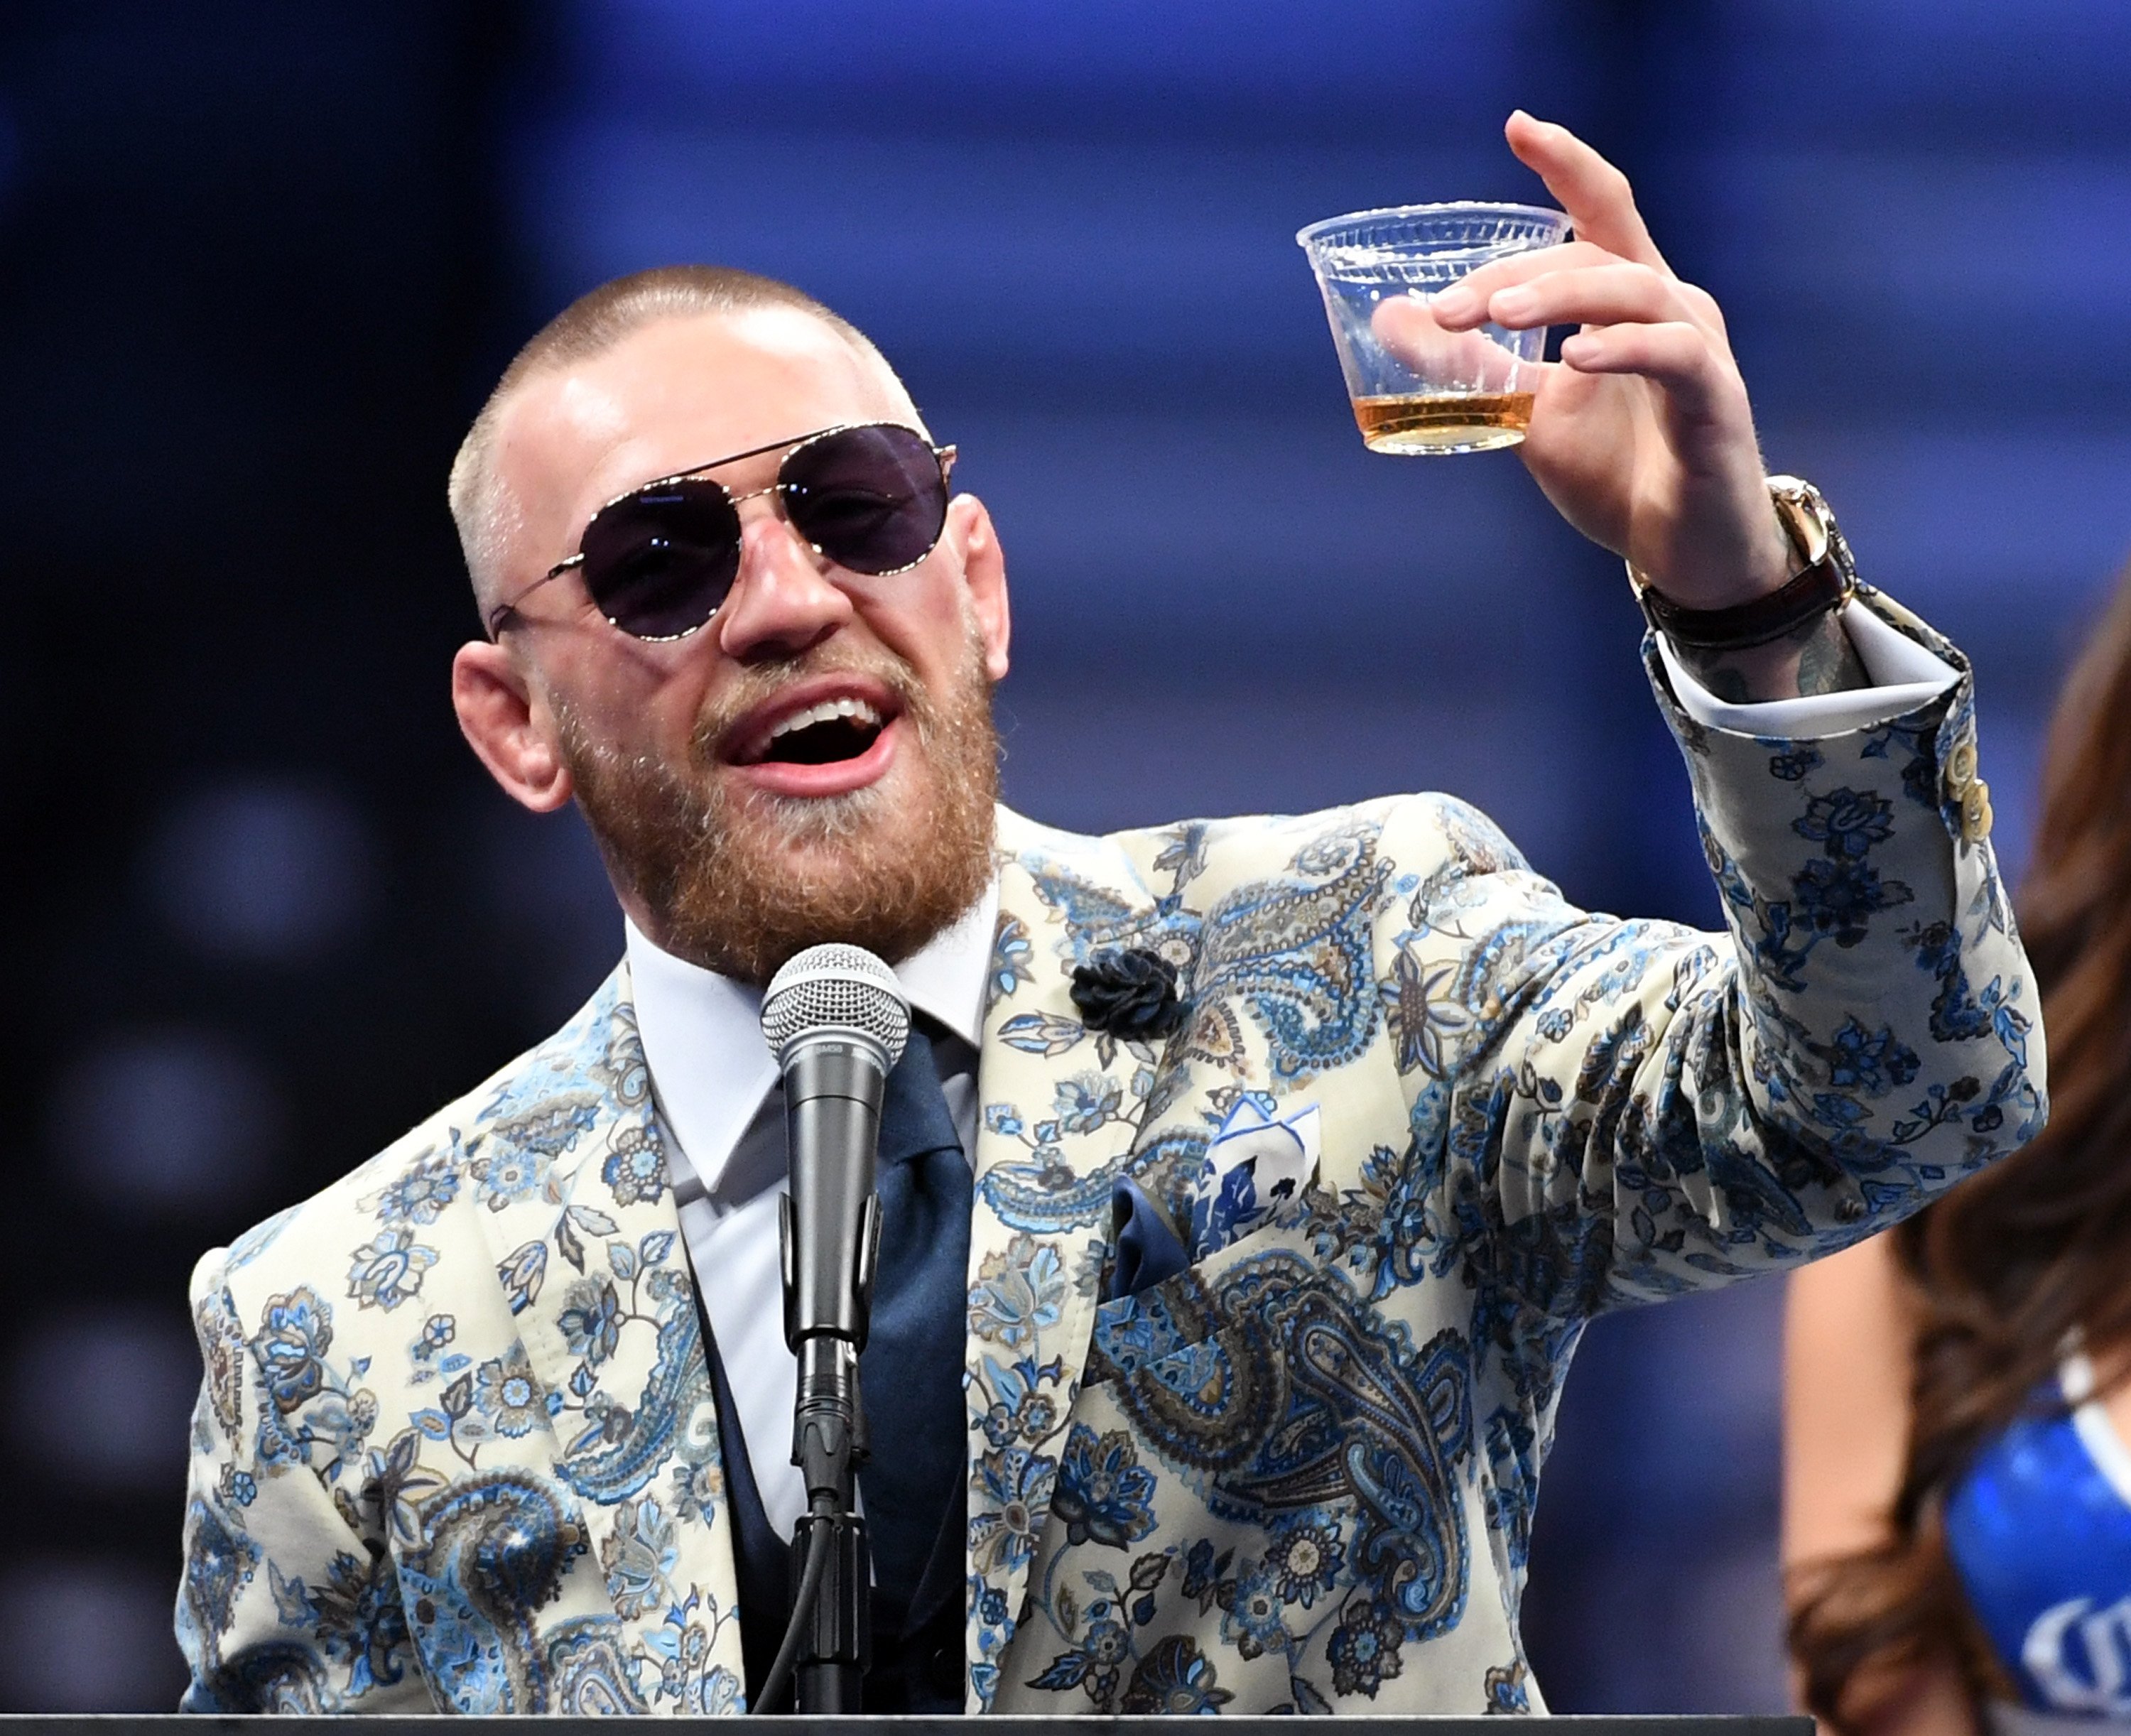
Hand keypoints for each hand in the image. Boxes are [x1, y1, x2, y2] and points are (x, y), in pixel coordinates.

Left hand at [1414, 112, 1792, 610]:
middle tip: (1446, 308)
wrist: (1682, 552)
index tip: (1516, 128)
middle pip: (1598, 251)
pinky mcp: (1716, 400)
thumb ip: (1469, 367)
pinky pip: (1675, 355)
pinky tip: (1577, 357)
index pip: (1602, 209)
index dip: (1566, 163)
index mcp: (1629, 298)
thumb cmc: (1617, 473)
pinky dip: (1624, 348)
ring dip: (1562, 296)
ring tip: (1500, 316)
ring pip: (1635, 289)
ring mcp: (1700, 349)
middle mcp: (1671, 306)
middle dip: (1515, 273)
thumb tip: (1392, 318)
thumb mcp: (1525, 415)